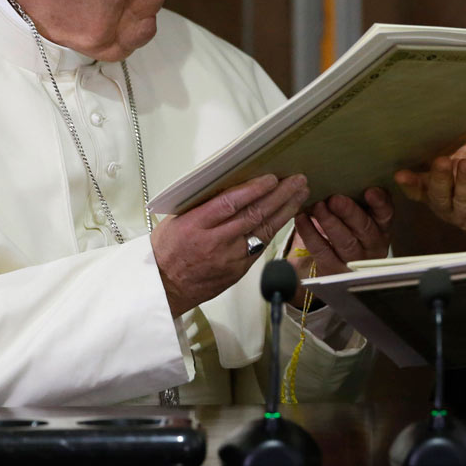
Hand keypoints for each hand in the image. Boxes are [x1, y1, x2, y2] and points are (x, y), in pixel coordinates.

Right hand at [151, 173, 308, 317]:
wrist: (164, 287)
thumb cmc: (168, 249)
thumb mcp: (178, 219)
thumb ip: (204, 204)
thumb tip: (233, 184)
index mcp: (196, 225)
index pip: (230, 203)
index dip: (254, 190)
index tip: (272, 178)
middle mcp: (215, 242)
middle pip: (254, 215)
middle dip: (280, 196)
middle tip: (297, 180)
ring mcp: (229, 258)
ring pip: (263, 231)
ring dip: (285, 210)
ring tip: (301, 194)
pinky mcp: (238, 271)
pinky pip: (260, 246)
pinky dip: (274, 229)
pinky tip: (286, 216)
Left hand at [293, 188, 393, 276]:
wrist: (336, 266)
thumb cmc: (347, 230)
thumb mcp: (357, 215)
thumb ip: (355, 199)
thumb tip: (338, 173)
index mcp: (381, 227)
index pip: (385, 213)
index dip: (379, 203)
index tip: (370, 191)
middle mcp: (372, 244)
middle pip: (364, 228)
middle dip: (349, 212)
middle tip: (335, 199)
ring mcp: (354, 260)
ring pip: (345, 242)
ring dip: (330, 222)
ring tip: (318, 207)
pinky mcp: (334, 270)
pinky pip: (322, 252)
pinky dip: (310, 234)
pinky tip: (302, 219)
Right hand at [394, 136, 465, 244]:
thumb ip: (455, 144)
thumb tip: (441, 125)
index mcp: (439, 191)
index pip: (419, 190)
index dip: (409, 183)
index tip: (401, 173)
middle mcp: (449, 208)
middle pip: (438, 197)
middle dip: (438, 179)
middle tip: (441, 160)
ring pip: (461, 202)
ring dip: (463, 182)